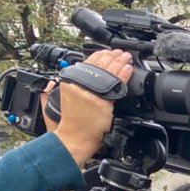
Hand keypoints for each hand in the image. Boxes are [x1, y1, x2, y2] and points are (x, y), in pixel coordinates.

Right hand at [53, 49, 133, 165]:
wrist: (73, 139)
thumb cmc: (71, 123)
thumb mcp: (61, 99)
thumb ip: (62, 87)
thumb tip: (63, 79)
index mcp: (69, 82)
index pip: (86, 63)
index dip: (99, 55)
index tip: (107, 52)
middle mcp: (78, 85)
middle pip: (98, 65)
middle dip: (111, 56)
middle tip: (120, 52)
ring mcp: (90, 93)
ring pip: (107, 72)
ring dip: (119, 62)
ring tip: (126, 57)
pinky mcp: (101, 102)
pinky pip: (115, 84)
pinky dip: (123, 75)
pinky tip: (128, 69)